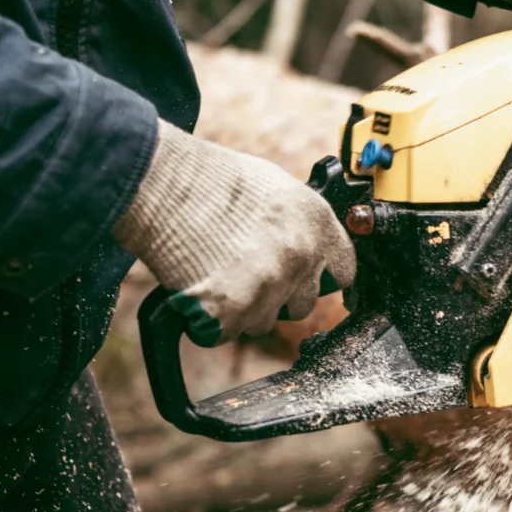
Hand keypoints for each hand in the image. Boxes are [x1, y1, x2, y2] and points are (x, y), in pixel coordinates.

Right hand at [114, 121, 355, 345]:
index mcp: (317, 224)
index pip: (344, 270)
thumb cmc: (212, 180)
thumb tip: (305, 242)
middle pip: (302, 305)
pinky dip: (210, 321)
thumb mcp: (275, 186)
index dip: (321, 277)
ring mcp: (270, 287)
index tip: (308, 280)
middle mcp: (301, 257)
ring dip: (242, 310)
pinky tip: (199, 289)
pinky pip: (227, 332)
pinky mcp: (235, 311)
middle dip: (278, 297)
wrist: (167, 186)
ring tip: (217, 275)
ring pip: (263, 322)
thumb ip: (298, 223)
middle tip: (247, 275)